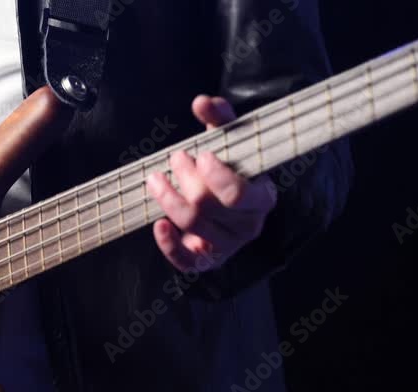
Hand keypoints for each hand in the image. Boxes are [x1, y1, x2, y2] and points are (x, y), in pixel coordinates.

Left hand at [147, 95, 277, 272]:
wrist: (230, 199)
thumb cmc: (232, 167)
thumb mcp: (230, 141)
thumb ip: (220, 119)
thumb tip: (202, 102)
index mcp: (262, 198)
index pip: (238, 195)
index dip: (215, 176)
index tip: (201, 155)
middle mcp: (249, 226)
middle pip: (207, 206)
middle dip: (185, 179)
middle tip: (177, 157)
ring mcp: (228, 246)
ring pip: (192, 226)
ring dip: (168, 200)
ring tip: (156, 179)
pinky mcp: (207, 261)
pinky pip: (187, 262)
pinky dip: (169, 245)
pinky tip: (159, 224)